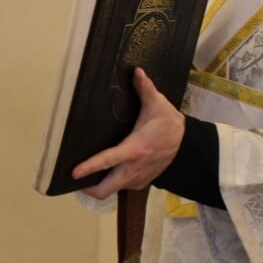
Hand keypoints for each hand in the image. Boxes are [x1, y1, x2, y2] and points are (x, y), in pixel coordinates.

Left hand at [72, 67, 184, 199]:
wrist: (188, 145)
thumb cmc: (169, 124)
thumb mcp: (158, 105)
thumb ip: (145, 88)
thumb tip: (136, 72)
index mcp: (134, 149)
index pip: (107, 161)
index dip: (89, 168)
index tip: (74, 173)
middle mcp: (133, 168)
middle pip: (106, 190)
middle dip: (88, 189)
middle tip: (75, 181)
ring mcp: (138, 178)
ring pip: (112, 190)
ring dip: (100, 185)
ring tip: (87, 175)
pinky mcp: (142, 182)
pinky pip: (122, 187)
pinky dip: (112, 183)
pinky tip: (107, 173)